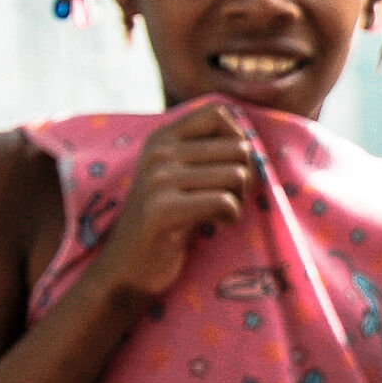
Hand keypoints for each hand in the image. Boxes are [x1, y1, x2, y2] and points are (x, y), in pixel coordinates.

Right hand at [89, 104, 255, 302]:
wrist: (128, 269)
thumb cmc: (168, 223)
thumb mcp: (180, 177)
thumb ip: (206, 153)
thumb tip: (254, 142)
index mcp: (161, 138)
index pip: (220, 113)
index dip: (240, 138)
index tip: (231, 168)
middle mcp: (158, 152)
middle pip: (238, 148)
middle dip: (245, 177)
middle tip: (229, 199)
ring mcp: (158, 179)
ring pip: (236, 175)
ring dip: (239, 200)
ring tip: (220, 214)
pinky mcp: (163, 209)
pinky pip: (225, 201)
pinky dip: (231, 216)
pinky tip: (217, 226)